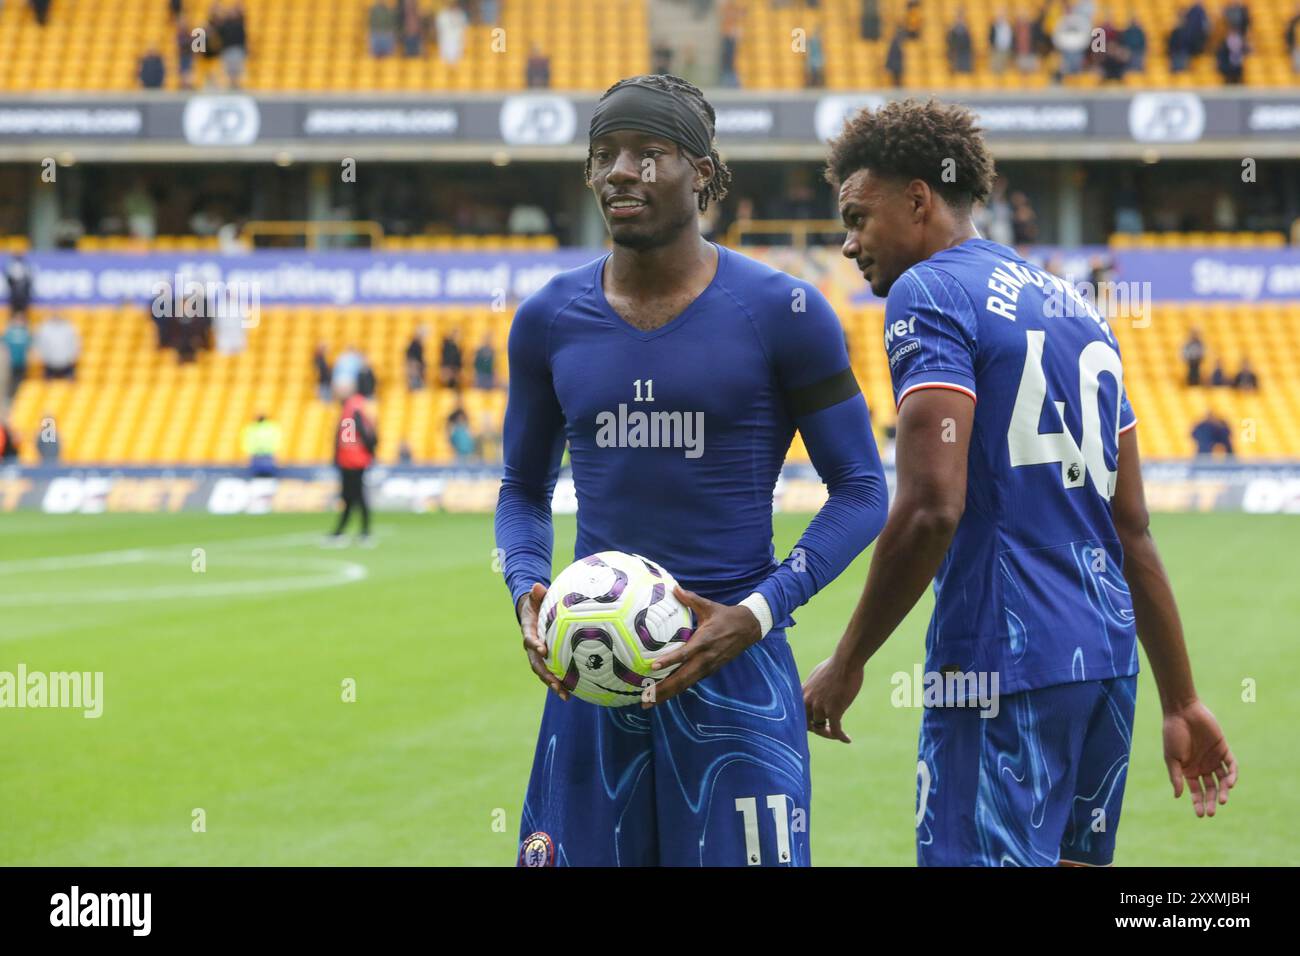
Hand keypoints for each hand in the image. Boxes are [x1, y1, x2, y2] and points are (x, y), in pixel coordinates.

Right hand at [518, 582, 567, 700]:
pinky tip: (574, 692)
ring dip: (554, 685)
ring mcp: (539, 656)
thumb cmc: (536, 604)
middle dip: (545, 675)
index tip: (542, 649)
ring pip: (544, 673)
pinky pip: (554, 672)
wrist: (531, 613)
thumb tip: (537, 586)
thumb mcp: (536, 598)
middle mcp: (532, 647)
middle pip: (536, 664)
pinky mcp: (548, 660)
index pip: (529, 639)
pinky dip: (562, 682)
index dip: (534, 645)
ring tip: (566, 696)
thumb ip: (537, 594)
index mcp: (529, 632)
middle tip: (555, 684)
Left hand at [643, 587, 761, 706]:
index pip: (685, 653)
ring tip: (648, 703)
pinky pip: (690, 682)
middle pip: (682, 678)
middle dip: (663, 689)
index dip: (670, 660)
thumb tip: (674, 588)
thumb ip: (690, 599)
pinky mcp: (709, 671)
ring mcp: (708, 667)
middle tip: (644, 699)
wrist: (748, 628)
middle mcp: (706, 658)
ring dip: (667, 694)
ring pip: (685, 684)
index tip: (653, 665)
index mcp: (705, 640)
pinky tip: (662, 696)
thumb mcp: (708, 606)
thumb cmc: (725, 616)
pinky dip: (676, 690)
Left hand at [801, 656, 861, 742]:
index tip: (815, 724)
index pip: (797, 714)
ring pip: (821, 728)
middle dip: (816, 729)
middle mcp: (807, 700)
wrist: (846, 661)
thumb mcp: (816, 676)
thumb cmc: (835, 665)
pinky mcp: (833, 710)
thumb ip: (812, 688)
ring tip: (840, 734)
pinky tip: (847, 739)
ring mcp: (819, 706)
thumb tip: (814, 695)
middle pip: (806, 724)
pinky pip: (835, 730)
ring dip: (830, 732)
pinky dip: (841, 736)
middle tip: (827, 730)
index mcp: (802, 692)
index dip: (805, 722)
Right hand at [1163, 699, 1236, 816]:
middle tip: (1212, 812)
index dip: (1198, 803)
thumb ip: (1176, 776)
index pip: (1196, 791)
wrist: (1182, 712)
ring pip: (1222, 780)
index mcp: (1188, 770)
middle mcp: (1202, 767)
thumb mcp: (1171, 758)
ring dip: (1223, 790)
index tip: (1200, 815)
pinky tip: (1230, 783)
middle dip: (1211, 801)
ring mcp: (1213, 759)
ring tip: (1222, 800)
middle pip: (1210, 788)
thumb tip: (1177, 796)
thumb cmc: (1173, 734)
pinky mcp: (1223, 749)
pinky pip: (1231, 765)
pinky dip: (1232, 775)